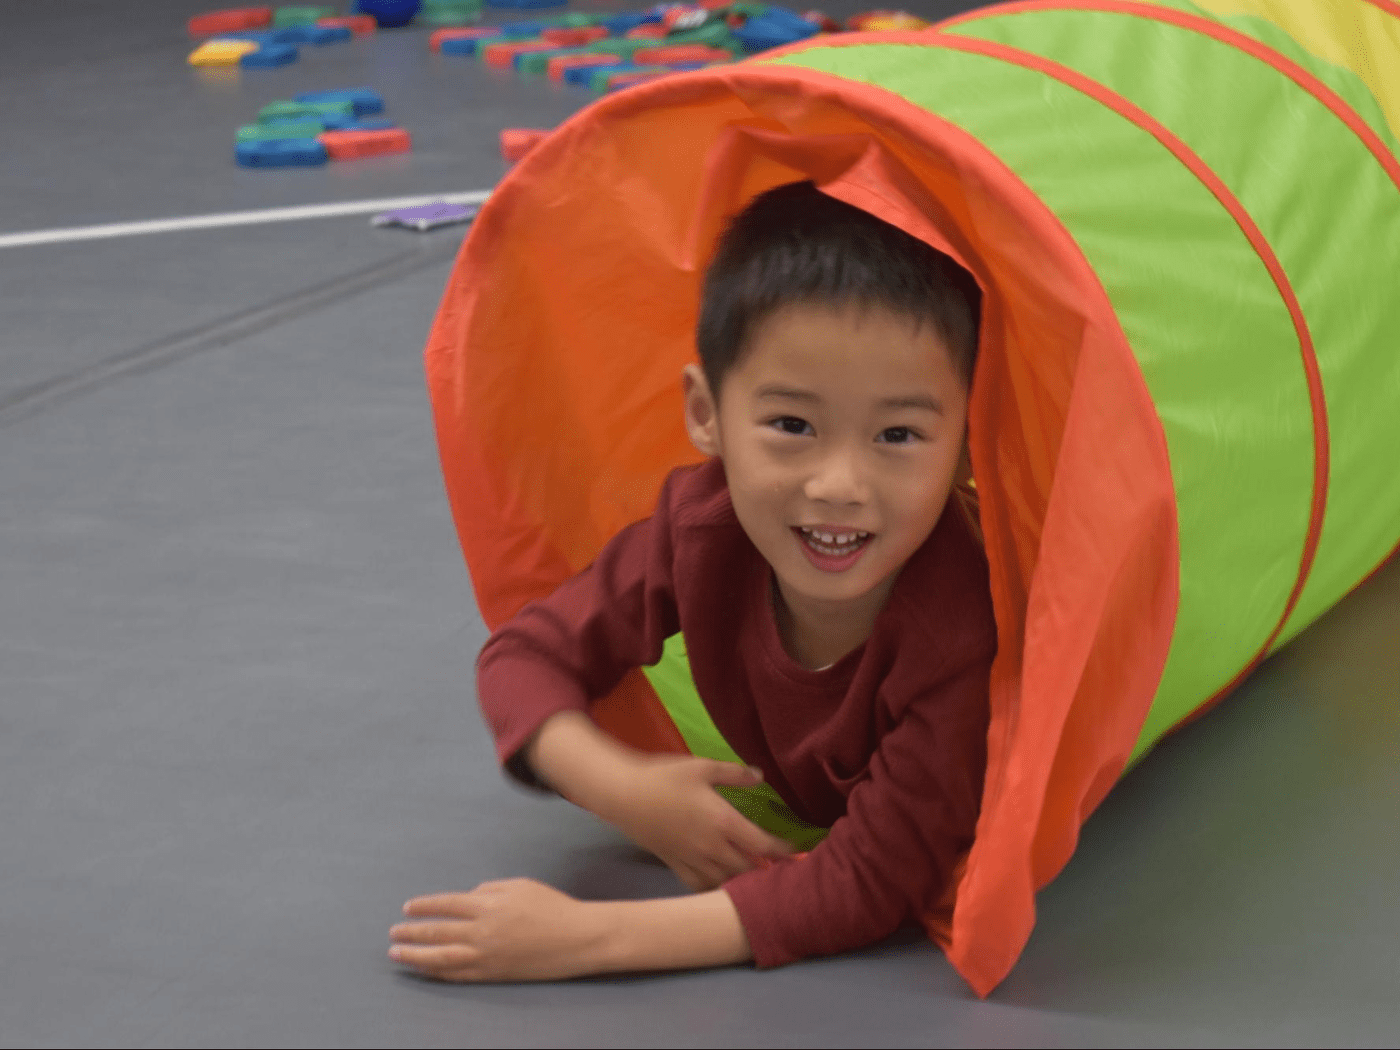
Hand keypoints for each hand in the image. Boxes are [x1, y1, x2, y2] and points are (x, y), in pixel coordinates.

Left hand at [390, 879, 603, 981]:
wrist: (576, 938)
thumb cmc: (551, 906)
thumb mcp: (520, 885)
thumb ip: (490, 889)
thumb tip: (469, 897)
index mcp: (488, 905)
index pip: (446, 904)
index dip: (424, 906)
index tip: (408, 908)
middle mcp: (481, 931)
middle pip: (437, 931)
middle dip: (411, 932)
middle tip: (393, 933)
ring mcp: (485, 956)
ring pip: (440, 957)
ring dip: (415, 956)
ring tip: (396, 954)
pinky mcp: (493, 974)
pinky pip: (458, 975)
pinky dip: (437, 973)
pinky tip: (425, 970)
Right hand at [602, 755, 793, 891]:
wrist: (623, 795)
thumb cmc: (665, 777)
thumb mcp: (703, 767)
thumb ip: (735, 773)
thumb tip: (761, 776)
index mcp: (723, 822)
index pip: (762, 845)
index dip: (783, 851)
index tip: (795, 852)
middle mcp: (712, 847)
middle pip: (748, 868)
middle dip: (766, 870)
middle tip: (779, 868)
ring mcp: (692, 860)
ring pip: (726, 881)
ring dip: (742, 881)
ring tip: (754, 877)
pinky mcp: (675, 865)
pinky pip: (700, 886)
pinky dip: (714, 888)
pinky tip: (720, 882)